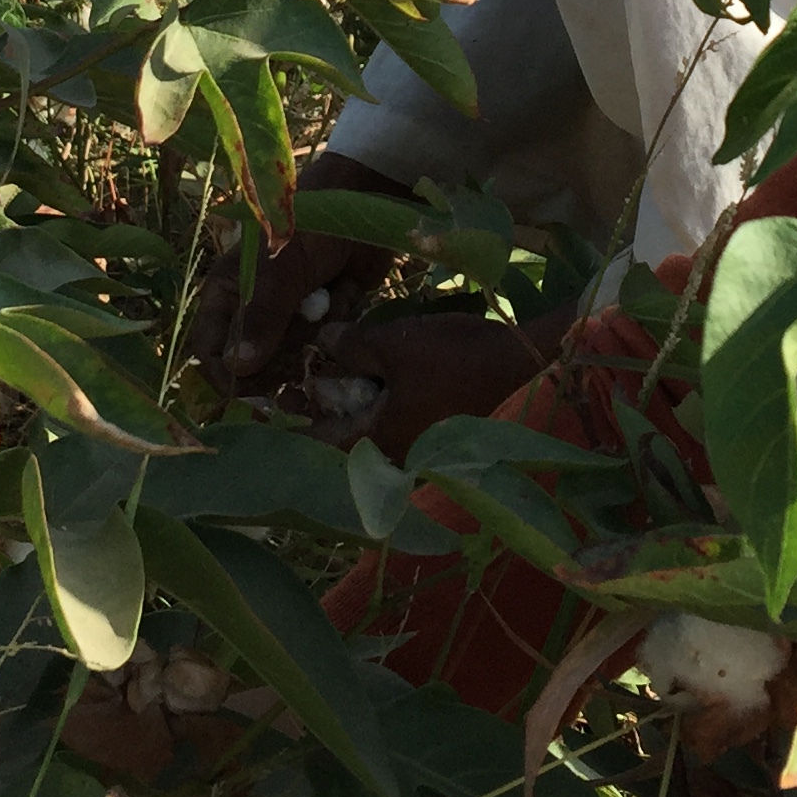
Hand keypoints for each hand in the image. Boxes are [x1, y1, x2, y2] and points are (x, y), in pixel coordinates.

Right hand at [189, 151, 408, 399]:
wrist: (362, 205)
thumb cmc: (308, 227)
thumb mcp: (279, 270)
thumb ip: (259, 318)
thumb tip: (237, 368)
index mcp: (226, 295)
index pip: (210, 351)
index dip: (227, 374)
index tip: (256, 386)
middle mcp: (251, 311)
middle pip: (252, 365)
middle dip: (278, 360)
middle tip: (301, 342)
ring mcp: (286, 317)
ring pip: (289, 360)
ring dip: (309, 340)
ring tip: (323, 304)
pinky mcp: (320, 320)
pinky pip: (320, 347)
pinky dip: (334, 327)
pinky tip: (343, 294)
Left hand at [300, 303, 573, 459]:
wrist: (530, 367)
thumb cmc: (458, 359)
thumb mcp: (395, 343)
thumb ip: (351, 345)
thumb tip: (323, 340)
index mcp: (378, 442)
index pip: (316, 443)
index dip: (288, 423)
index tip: (265, 403)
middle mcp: (396, 456)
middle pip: (341, 437)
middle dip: (316, 410)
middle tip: (289, 383)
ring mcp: (420, 447)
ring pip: (369, 427)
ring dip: (347, 402)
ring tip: (324, 371)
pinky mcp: (440, 432)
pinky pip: (394, 420)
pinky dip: (376, 399)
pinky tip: (371, 373)